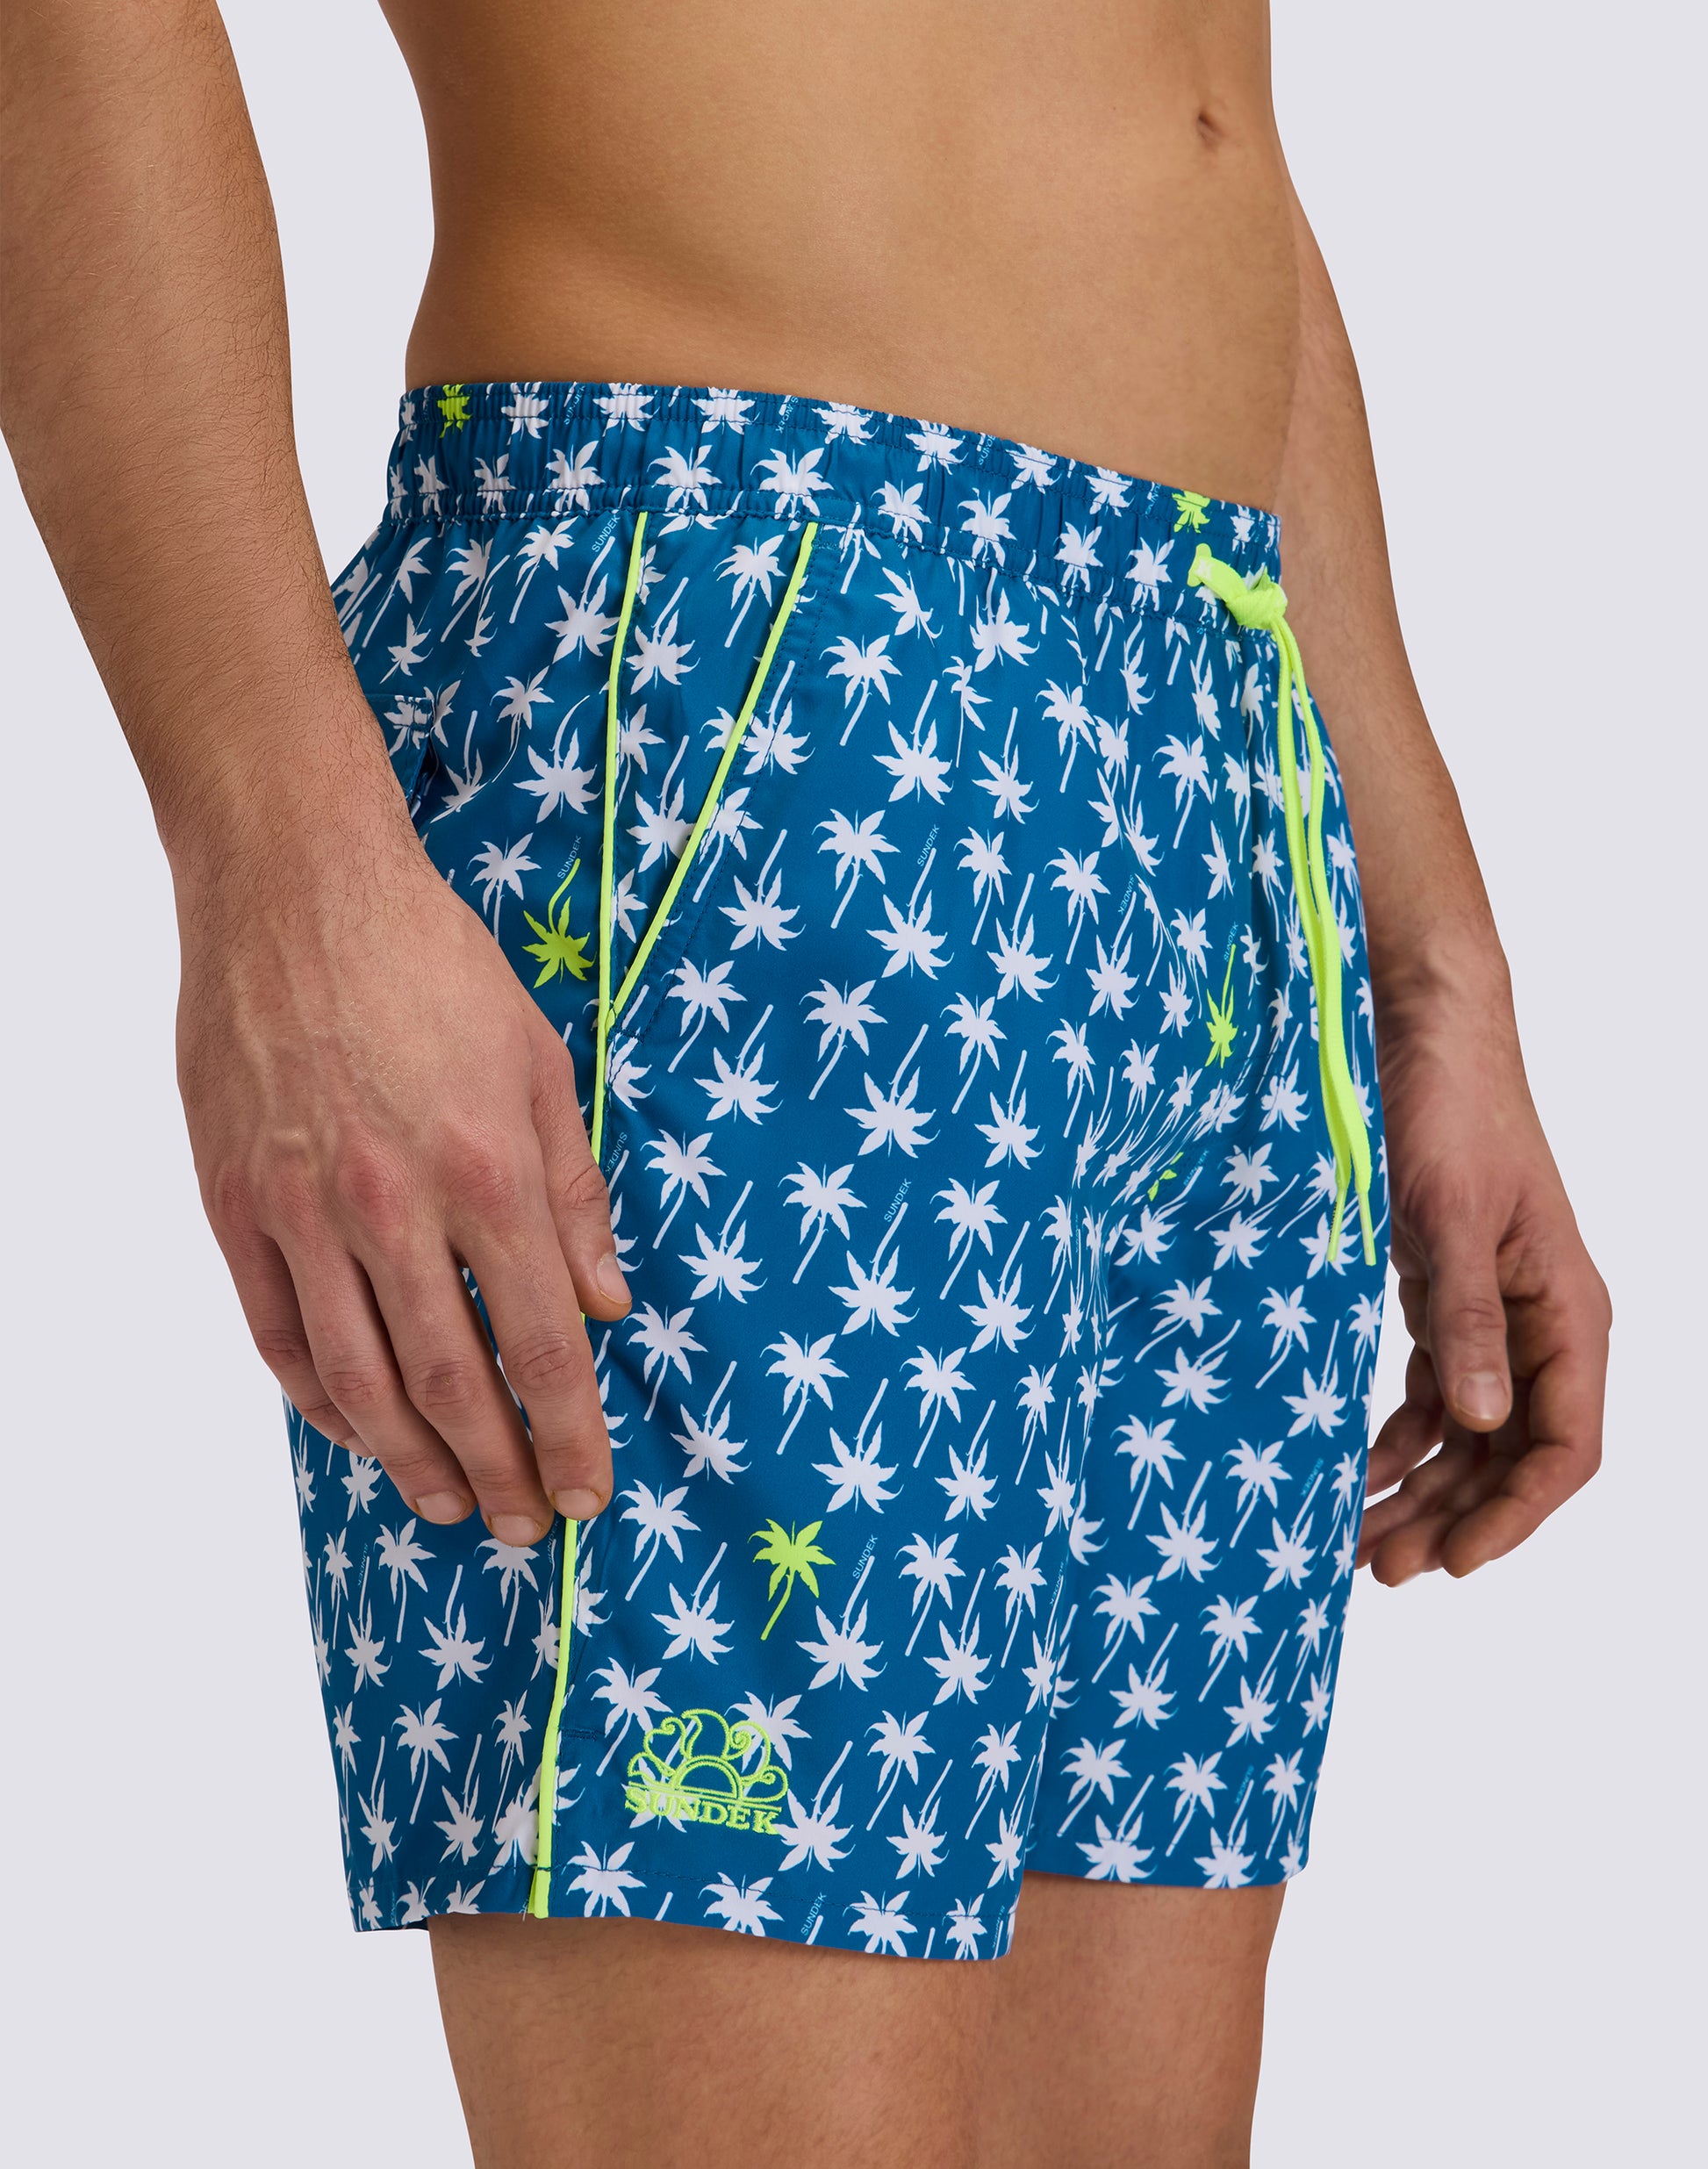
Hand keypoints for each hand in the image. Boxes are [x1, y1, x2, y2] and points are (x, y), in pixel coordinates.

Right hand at [177, 802, 628, 1541]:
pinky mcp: (235, 1202)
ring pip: (359, 1378)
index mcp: (487, 1172)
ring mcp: (302, 1211)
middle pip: (453, 1383)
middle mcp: (393, 1208)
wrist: (296, 889)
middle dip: (501, 1470)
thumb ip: (575, 1193)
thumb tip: (607, 1303)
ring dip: (411, 1458)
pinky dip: (317, 1398)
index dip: (571, 1434)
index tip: (591, 1490)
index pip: (541, 1345)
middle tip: (528, 1526)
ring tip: (451, 1504)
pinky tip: (355, 1430)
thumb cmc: (433, 966)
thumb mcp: (540, 1064)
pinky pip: (276, 1332)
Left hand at [1358, 992, 1609, 1581]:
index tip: (1456, 1563)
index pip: (1565, 1447)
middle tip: (1382, 1570)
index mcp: (1567, 1312)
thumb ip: (1469, 1321)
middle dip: (1453, 1518)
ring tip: (1362, 1541)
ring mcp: (1492, 1312)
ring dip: (1423, 1488)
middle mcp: (1539, 1324)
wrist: (1418, 1031)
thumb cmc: (1451, 1109)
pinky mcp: (1445, 1293)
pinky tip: (1360, 1466)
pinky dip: (1402, 1434)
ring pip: (1471, 1432)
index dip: (1516, 1516)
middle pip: (1511, 1456)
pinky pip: (1436, 1388)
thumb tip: (1485, 1425)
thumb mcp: (1452, 1217)